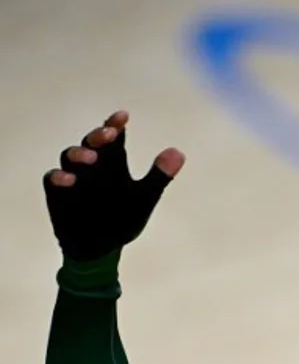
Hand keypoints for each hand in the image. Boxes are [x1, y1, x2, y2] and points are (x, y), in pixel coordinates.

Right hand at [43, 110, 185, 261]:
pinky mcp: (57, 192)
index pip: (114, 138)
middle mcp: (92, 165)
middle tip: (110, 135)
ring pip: (70, 156)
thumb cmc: (124, 217)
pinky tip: (68, 180)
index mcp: (114, 162)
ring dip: (79, 154)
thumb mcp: (144, 198)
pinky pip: (52, 179)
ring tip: (92, 158)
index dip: (116, 125)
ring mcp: (73, 176)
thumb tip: (179, 152)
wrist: (102, 247)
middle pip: (92, 142)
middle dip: (99, 136)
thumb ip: (158, 176)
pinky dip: (59, 178)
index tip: (123, 116)